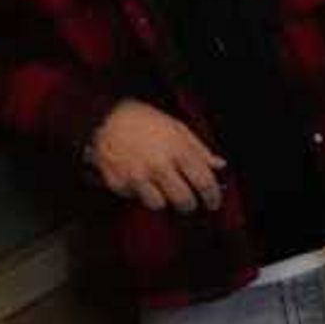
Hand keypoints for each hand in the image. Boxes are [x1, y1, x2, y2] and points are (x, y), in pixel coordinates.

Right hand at [87, 99, 224, 212]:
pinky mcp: (118, 183)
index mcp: (178, 151)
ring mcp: (137, 177)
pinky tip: (140, 181)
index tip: (214, 203)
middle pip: (183, 201)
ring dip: (163, 200)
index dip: (213, 197)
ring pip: (159, 205)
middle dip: (189, 205)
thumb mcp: (178, 128)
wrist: (105, 118)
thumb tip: (219, 165)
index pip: (204, 182)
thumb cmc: (144, 121)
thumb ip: (200, 149)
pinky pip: (135, 198)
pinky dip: (140, 193)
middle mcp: (159, 166)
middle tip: (189, 202)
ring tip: (161, 189)